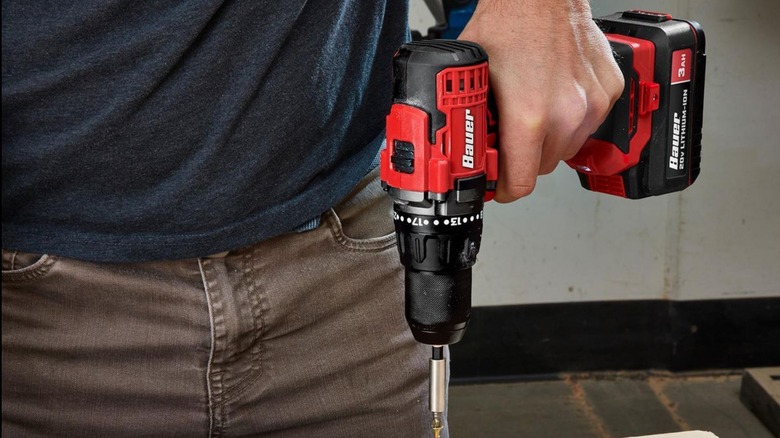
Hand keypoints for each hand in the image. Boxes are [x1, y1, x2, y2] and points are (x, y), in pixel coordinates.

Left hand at [459, 0, 623, 201]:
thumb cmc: (508, 24)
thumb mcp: (475, 79)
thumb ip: (474, 121)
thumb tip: (467, 151)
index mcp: (530, 115)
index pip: (522, 182)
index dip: (505, 189)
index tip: (499, 187)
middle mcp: (567, 114)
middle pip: (542, 167)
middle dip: (523, 159)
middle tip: (507, 141)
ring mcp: (593, 104)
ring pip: (566, 148)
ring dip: (548, 141)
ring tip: (531, 112)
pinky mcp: (609, 92)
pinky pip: (587, 124)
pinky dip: (570, 119)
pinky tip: (554, 96)